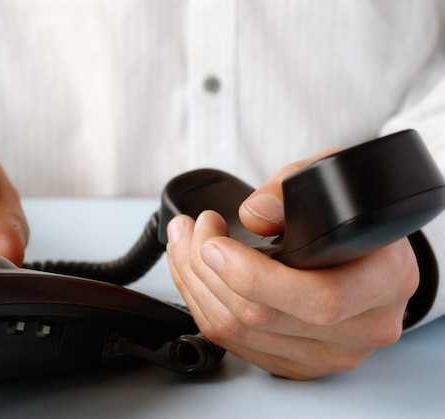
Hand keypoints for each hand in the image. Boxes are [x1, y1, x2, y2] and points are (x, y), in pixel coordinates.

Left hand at [165, 155, 418, 379]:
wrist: (373, 252)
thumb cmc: (356, 214)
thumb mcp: (335, 178)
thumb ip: (293, 189)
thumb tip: (255, 213)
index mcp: (384, 283)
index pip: (319, 299)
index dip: (251, 274)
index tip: (214, 240)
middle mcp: (362, 329)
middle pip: (261, 317)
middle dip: (205, 267)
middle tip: (191, 229)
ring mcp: (328, 353)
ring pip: (237, 332)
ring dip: (194, 284)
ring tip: (184, 242)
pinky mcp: (298, 362)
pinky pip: (234, 343)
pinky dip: (202, 305)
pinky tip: (194, 273)